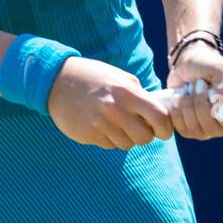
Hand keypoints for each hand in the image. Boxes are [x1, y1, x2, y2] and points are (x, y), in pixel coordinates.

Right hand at [47, 57, 173, 149]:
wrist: (56, 81)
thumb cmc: (93, 76)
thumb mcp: (119, 77)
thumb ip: (140, 94)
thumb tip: (158, 113)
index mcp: (127, 92)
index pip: (159, 117)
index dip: (166, 128)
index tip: (163, 130)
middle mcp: (115, 110)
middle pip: (145, 138)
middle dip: (145, 135)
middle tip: (138, 127)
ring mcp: (100, 124)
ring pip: (127, 145)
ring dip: (125, 137)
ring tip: (114, 122)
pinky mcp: (88, 135)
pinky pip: (109, 145)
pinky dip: (109, 138)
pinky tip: (100, 124)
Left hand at [164, 40, 222, 139]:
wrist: (187, 63)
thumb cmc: (208, 64)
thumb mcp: (221, 68)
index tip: (213, 97)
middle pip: (214, 129)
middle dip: (201, 104)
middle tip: (199, 83)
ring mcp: (210, 128)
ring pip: (197, 131)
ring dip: (188, 105)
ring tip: (189, 87)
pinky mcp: (193, 129)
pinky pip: (184, 130)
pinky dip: (177, 111)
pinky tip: (179, 97)